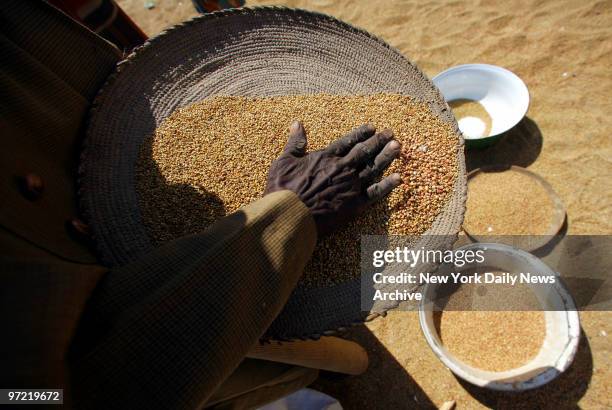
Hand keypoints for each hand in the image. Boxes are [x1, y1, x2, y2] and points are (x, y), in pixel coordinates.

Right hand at [265, 121, 401, 235]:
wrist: (291, 215)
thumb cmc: (283, 189)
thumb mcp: (284, 161)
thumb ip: (295, 143)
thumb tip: (297, 123)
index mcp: (326, 157)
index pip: (347, 141)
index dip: (361, 133)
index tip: (372, 127)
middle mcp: (342, 168)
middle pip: (364, 152)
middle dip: (378, 141)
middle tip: (391, 133)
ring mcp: (351, 186)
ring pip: (373, 168)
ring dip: (386, 157)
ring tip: (398, 147)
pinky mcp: (354, 205)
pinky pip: (375, 193)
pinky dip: (387, 185)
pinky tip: (398, 178)